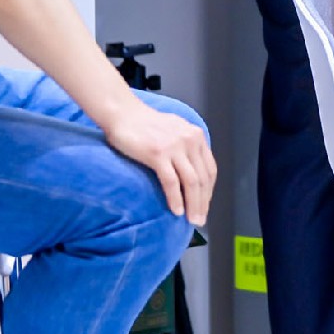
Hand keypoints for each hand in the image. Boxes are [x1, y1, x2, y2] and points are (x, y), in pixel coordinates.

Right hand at [101, 100, 216, 225]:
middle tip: (200, 219)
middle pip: (203, 178)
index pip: (210, 169)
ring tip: (191, 220)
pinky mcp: (158, 154)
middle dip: (203, 202)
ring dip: (193, 205)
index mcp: (196, 136)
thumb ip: (186, 145)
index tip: (205, 205)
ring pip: (191, 182)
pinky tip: (176, 210)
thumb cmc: (145, 124)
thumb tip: (192, 168)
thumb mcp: (175, 129)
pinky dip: (176, 199)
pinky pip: (171, 182)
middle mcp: (190, 140)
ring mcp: (175, 147)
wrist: (124, 113)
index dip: (209, 190)